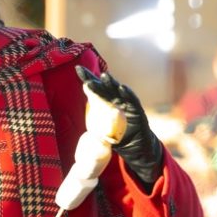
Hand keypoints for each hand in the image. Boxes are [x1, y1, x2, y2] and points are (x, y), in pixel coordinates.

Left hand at [76, 66, 162, 184]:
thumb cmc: (117, 135)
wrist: (135, 147)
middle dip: (96, 79)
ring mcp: (128, 105)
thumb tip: (83, 99)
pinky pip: (133, 102)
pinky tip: (122, 88)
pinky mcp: (138, 112)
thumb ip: (94, 111)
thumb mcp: (101, 124)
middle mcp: (117, 100)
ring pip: (118, 92)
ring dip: (112, 83)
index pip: (96, 88)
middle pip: (105, 87)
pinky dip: (128, 94)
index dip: (88, 78)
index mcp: (107, 102)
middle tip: (86, 71)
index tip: (77, 69)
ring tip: (104, 76)